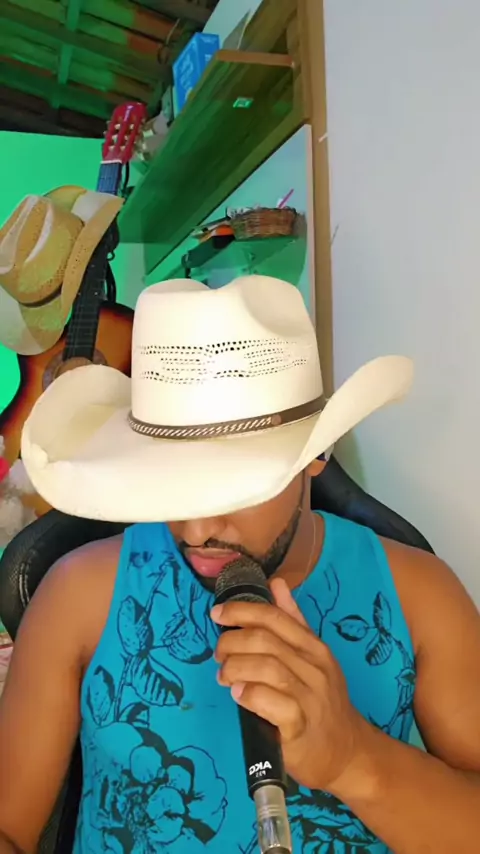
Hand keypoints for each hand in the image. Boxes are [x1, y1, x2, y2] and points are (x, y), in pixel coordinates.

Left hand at [211, 578, 366, 792]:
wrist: (347, 751)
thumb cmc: (321, 701)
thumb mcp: (314, 656)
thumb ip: (293, 620)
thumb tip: (276, 583)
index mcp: (314, 647)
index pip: (275, 618)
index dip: (242, 611)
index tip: (217, 614)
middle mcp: (314, 667)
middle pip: (265, 641)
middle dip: (232, 642)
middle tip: (220, 655)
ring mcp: (309, 696)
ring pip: (266, 667)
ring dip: (235, 668)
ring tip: (224, 677)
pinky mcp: (300, 726)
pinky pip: (270, 702)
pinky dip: (249, 694)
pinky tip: (239, 695)